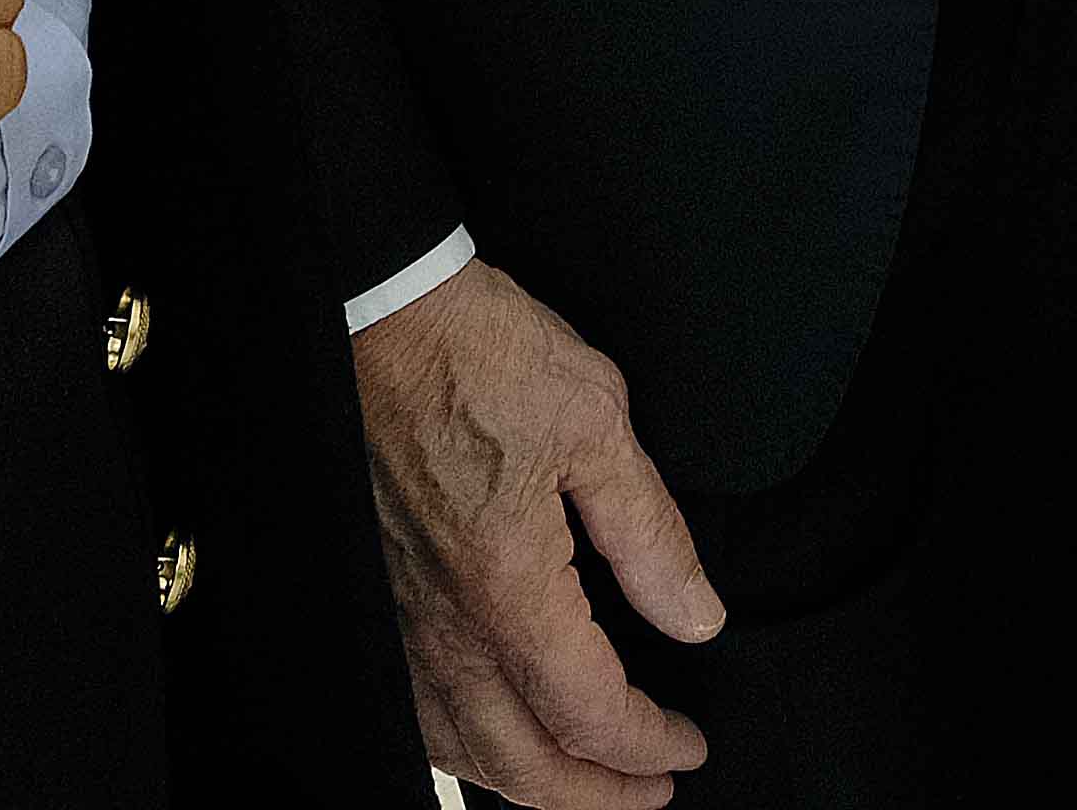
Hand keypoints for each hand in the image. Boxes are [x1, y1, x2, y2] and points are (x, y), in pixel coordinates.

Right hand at [354, 259, 719, 808]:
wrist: (381, 314)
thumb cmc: (477, 353)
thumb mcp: (599, 423)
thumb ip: (650, 535)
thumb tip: (696, 615)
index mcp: (508, 588)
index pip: (589, 713)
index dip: (648, 746)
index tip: (687, 747)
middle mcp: (446, 622)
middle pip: (523, 763)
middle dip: (597, 795)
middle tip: (651, 789)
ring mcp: (403, 617)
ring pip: (461, 749)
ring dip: (530, 784)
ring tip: (582, 781)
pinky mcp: (380, 594)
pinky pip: (418, 709)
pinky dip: (465, 748)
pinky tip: (490, 737)